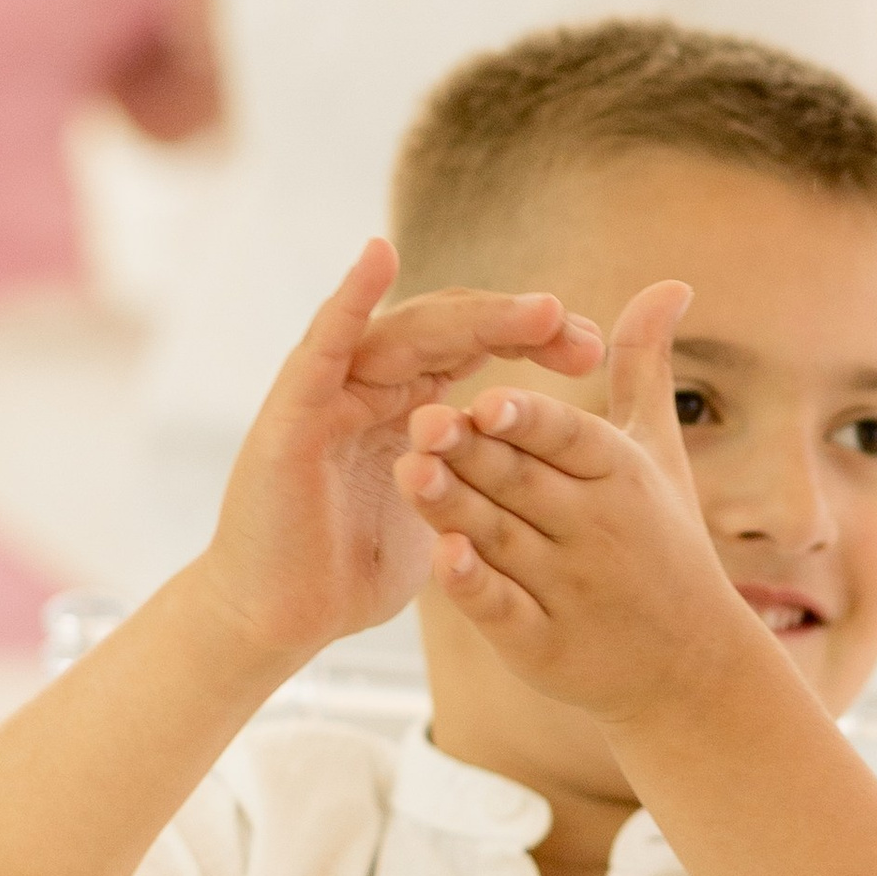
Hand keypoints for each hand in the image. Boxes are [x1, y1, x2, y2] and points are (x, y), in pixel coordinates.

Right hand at [198, 240, 605, 670]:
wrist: (279, 619)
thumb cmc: (352, 570)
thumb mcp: (442, 514)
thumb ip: (475, 474)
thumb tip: (545, 464)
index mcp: (410, 401)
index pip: (479, 346)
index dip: (536, 339)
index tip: (597, 349)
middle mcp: (372, 382)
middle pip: (453, 329)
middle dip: (521, 325)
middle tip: (585, 334)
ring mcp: (331, 391)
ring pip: (407, 331)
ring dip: (473, 315)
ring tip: (538, 309)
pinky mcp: (292, 413)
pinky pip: (322, 345)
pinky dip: (348, 297)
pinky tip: (378, 256)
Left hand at [395, 280, 759, 725]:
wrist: (690, 664)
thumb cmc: (666, 539)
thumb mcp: (656, 452)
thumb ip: (644, 366)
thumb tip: (671, 283)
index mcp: (621, 474)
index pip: (570, 437)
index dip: (531, 418)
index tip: (490, 395)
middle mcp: (599, 528)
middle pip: (523, 483)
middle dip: (474, 452)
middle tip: (422, 419)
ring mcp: (573, 589)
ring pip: (501, 540)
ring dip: (455, 507)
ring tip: (407, 472)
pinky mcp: (545, 645)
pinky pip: (502, 610)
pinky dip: (473, 587)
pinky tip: (439, 558)